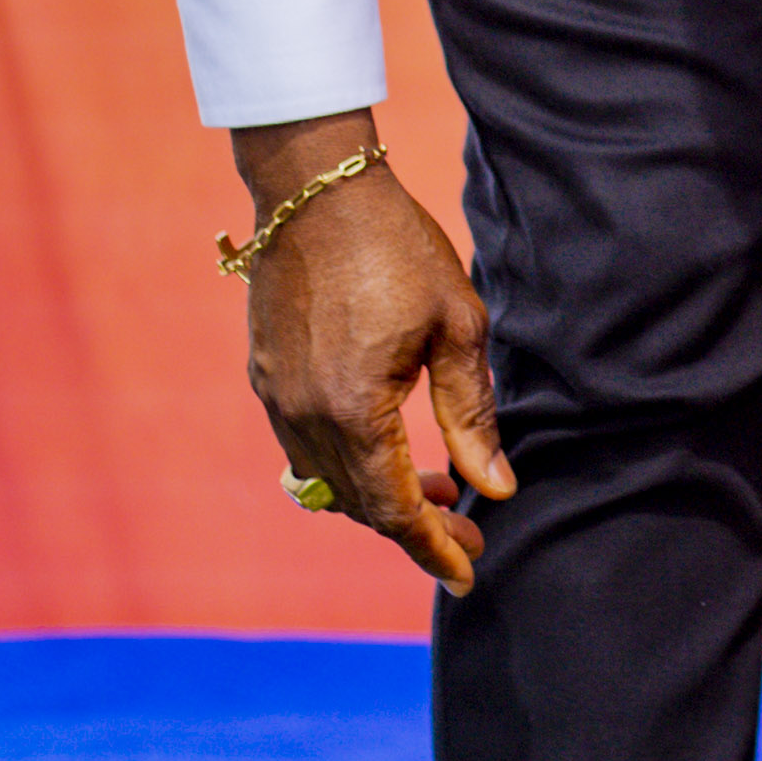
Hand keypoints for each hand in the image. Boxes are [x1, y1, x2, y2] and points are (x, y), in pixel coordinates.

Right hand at [230, 109, 511, 596]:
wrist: (315, 189)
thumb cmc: (397, 247)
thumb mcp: (457, 327)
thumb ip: (472, 414)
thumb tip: (496, 487)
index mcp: (354, 409)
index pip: (396, 508)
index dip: (435, 547)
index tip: (470, 571)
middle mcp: (303, 417)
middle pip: (361, 506)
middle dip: (417, 529)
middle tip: (469, 533)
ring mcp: (276, 400)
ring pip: (329, 484)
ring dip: (382, 499)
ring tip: (442, 489)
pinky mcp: (265, 379)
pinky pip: (305, 451)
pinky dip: (349, 469)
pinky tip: (389, 451)